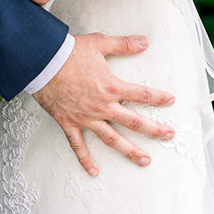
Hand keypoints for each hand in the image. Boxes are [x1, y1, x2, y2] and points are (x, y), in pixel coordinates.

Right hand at [34, 32, 174, 174]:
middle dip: (154, 130)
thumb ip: (123, 44)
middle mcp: (103, 106)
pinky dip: (86, 160)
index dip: (158, 97)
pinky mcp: (69, 123)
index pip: (142, 94)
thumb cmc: (69, 51)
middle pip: (134, 122)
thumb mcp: (99, 43)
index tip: (171, 100)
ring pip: (113, 139)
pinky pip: (79, 146)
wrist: (42, 62)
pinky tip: (94, 172)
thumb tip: (144, 42)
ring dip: (130, 151)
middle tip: (169, 136)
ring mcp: (86, 117)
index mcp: (112, 87)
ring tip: (145, 161)